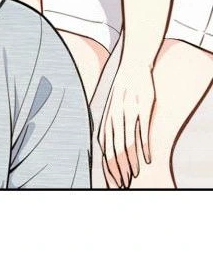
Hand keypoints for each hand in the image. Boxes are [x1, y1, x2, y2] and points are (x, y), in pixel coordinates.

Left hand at [99, 57, 155, 188]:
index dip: (109, 169)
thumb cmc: (122, 91)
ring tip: (135, 176)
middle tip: (123, 185)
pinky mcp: (142, 108)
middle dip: (118, 170)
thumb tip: (106, 147)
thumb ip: (108, 128)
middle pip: (114, 151)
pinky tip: (148, 159)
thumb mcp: (110, 110)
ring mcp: (127, 113)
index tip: (113, 183)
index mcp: (106, 120)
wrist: (133, 67)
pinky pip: (142, 132)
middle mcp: (114, 119)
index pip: (105, 151)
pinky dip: (144, 148)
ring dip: (131, 163)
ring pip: (127, 144)